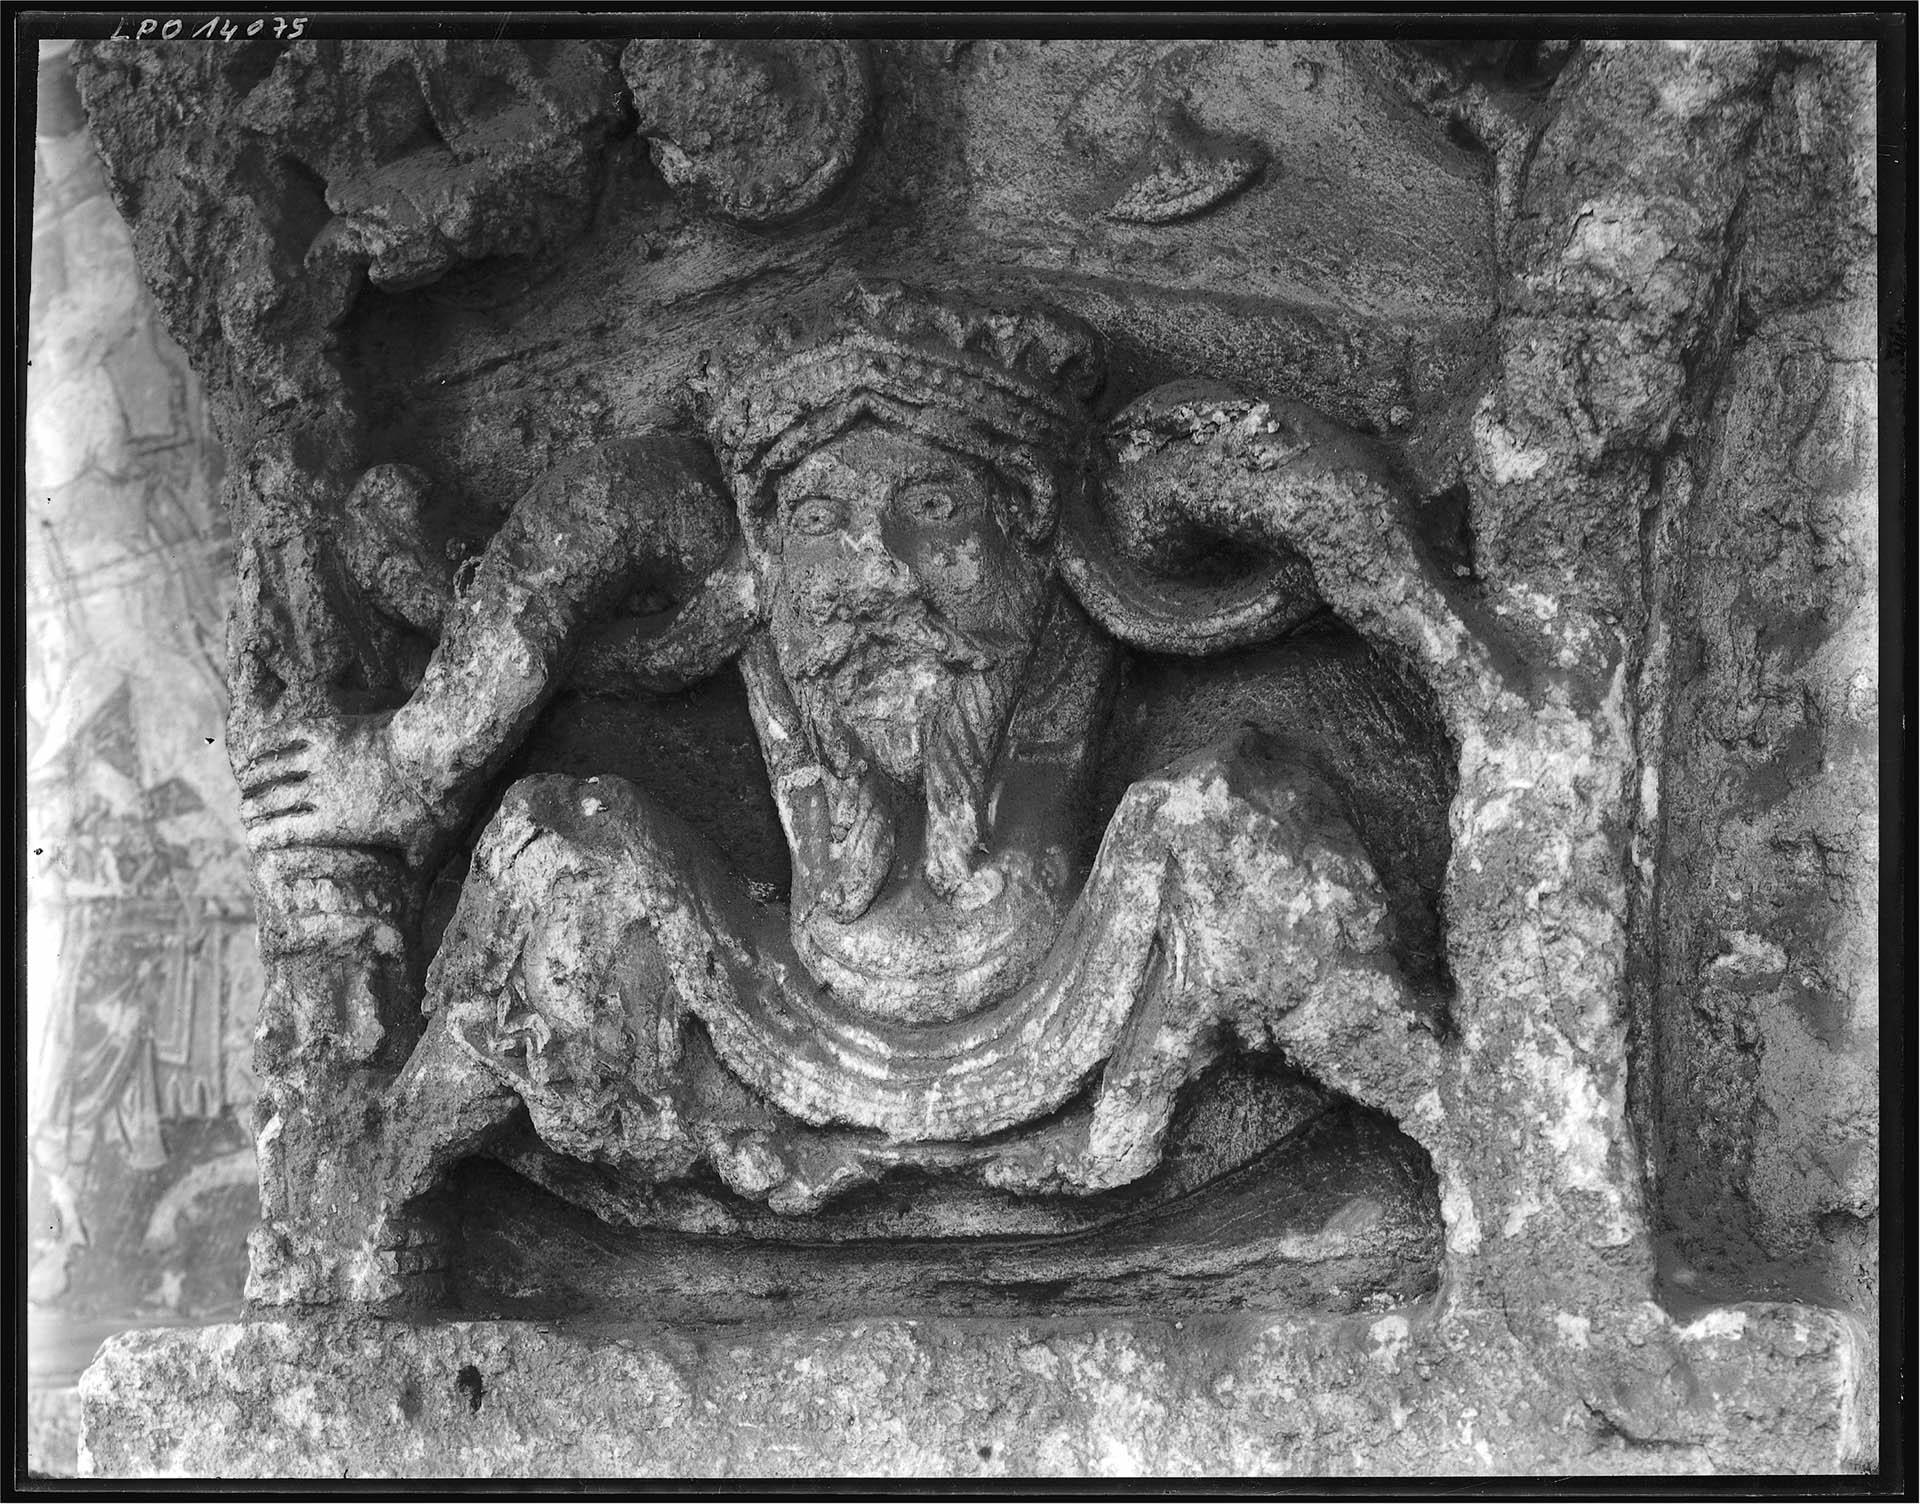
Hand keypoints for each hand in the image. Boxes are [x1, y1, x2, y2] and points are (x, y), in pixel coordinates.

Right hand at [235, 712, 450, 868]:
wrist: (428, 752)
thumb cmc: (428, 801)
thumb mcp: (422, 842)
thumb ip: (412, 866)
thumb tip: (418, 892)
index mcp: (333, 824)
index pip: (283, 833)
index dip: (262, 837)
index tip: (251, 839)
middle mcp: (318, 793)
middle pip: (272, 802)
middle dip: (252, 809)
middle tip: (244, 812)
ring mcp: (319, 759)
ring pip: (272, 768)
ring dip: (253, 776)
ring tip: (245, 781)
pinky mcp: (325, 730)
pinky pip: (284, 735)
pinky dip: (264, 741)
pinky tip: (254, 746)